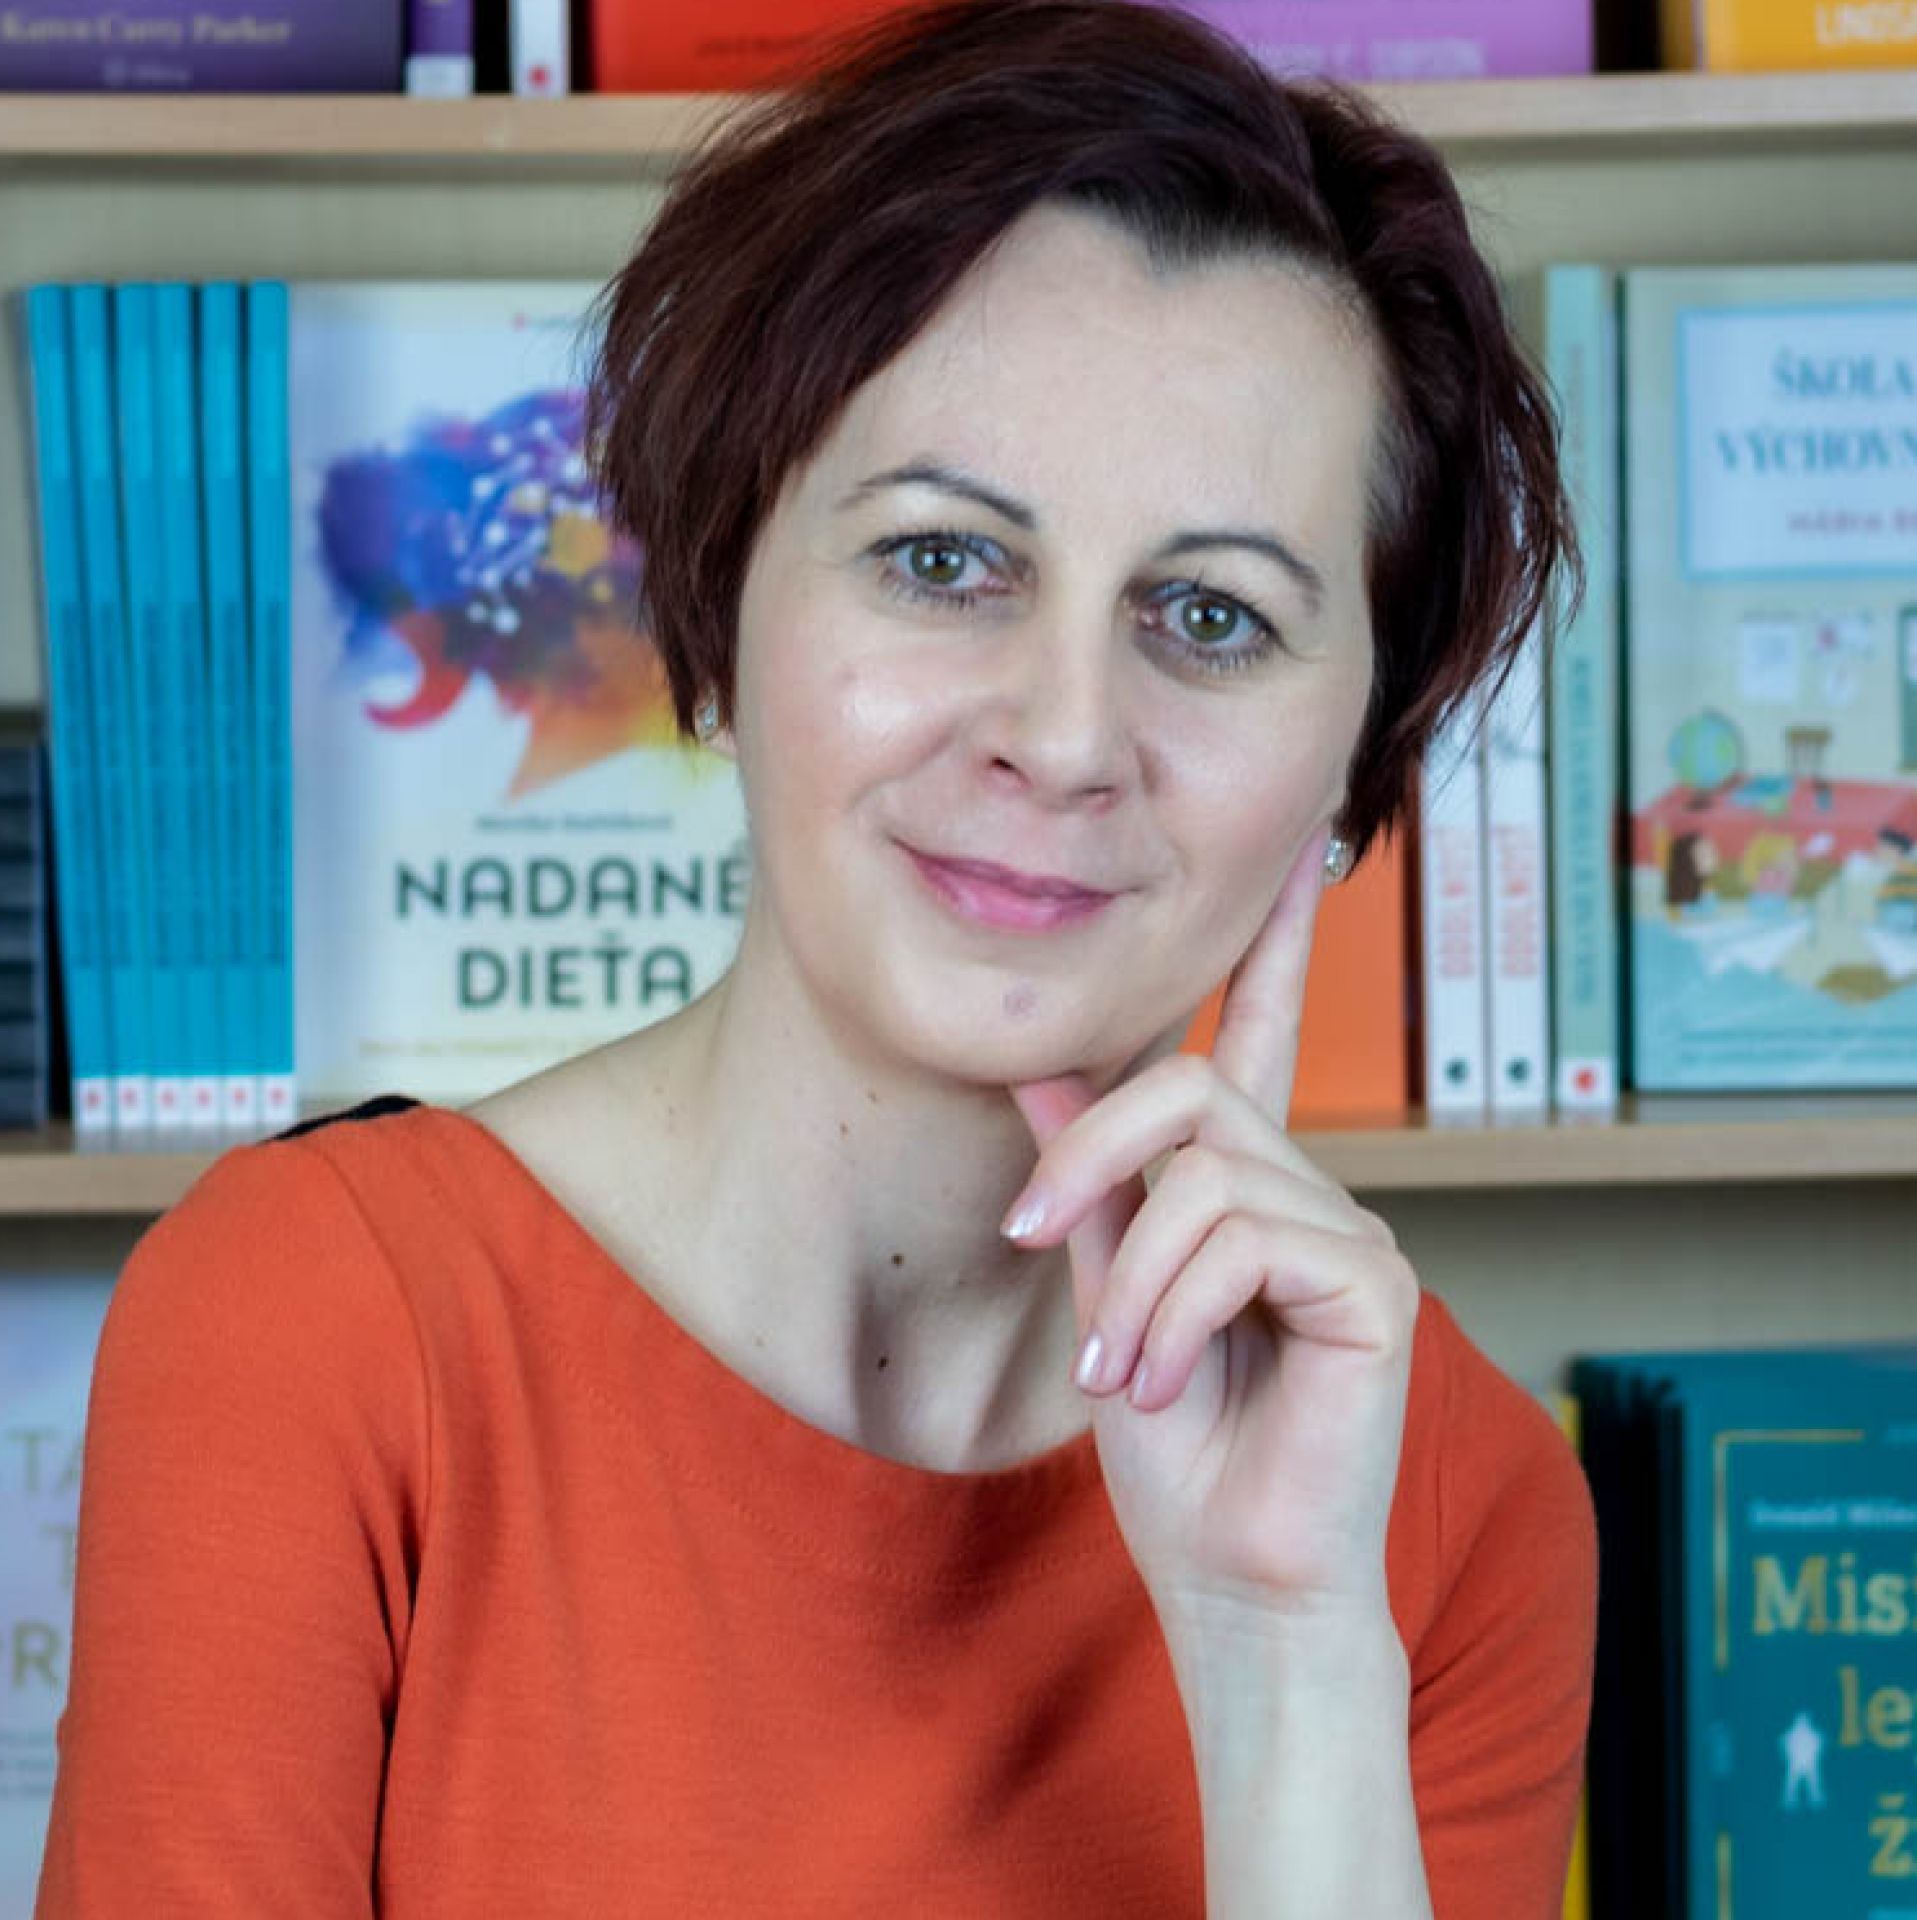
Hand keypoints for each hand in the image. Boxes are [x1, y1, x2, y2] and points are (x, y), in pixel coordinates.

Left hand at [1005, 826, 1419, 1636]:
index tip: (1300, 843)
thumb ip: (1092, 1185)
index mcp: (1248, 1190)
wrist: (1236, 1579)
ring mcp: (1350, 1234)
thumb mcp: (1108, 1296)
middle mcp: (1308, 1193)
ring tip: (1123, 1375)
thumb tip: (1042, 1072)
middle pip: (1188, 1092)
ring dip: (1134, 1283)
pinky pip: (1243, 1239)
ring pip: (1205, 1174)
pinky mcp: (1374, 1283)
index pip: (1259, 1038)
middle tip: (1034, 1243)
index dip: (1276, 942)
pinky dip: (1176, 1314)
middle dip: (1089, 1160)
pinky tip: (1168, 1386)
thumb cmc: (1180, 1453)